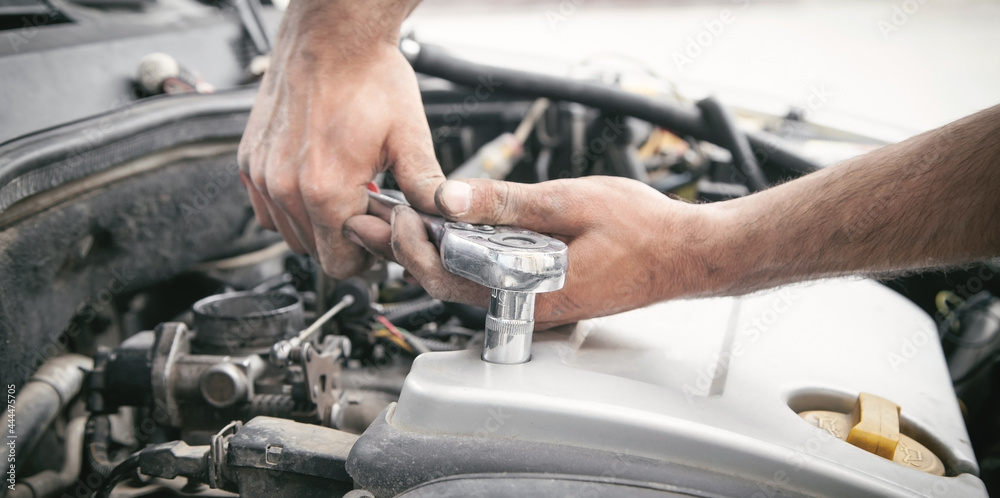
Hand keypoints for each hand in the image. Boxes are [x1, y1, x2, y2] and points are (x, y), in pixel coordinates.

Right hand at [238, 0, 442, 277]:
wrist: (332, 34)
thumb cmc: (368, 76)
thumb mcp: (409, 137)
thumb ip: (426, 187)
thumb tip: (447, 216)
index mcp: (324, 190)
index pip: (338, 263)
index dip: (365, 257)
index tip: (379, 238)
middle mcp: (284, 186)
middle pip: (313, 250)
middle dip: (343, 239)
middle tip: (367, 209)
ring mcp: (261, 173)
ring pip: (287, 231)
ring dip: (316, 223)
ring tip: (344, 191)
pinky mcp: (248, 159)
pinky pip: (265, 207)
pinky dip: (289, 205)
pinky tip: (316, 182)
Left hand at [351, 176, 718, 328]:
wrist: (687, 255)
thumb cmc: (643, 233)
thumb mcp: (568, 202)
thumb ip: (505, 202)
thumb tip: (450, 197)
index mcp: (529, 290)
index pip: (448, 277)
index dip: (414, 246)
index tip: (398, 212)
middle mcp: (527, 306)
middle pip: (448, 285)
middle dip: (409, 250)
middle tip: (379, 217)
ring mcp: (536, 303)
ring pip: (468, 283)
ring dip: (434, 252)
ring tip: (406, 219)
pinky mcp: (545, 292)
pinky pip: (492, 279)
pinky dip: (464, 256)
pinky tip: (457, 232)